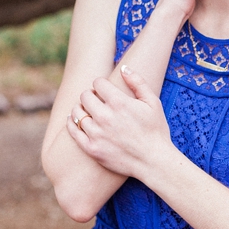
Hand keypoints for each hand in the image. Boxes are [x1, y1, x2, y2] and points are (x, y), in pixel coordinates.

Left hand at [67, 65, 173, 182]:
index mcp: (120, 103)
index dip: (101, 84)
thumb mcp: (153, 103)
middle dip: (90, 95)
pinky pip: (73, 131)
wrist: (154, 161)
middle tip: (96, 99)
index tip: (104, 89)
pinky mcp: (91, 148)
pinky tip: (77, 122)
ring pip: (76, 113)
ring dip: (80, 108)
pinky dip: (71, 123)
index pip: (98, 83)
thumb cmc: (156, 130)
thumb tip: (124, 67)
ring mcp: (96, 133)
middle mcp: (105, 117)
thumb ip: (138, 82)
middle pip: (85, 96)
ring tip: (88, 111)